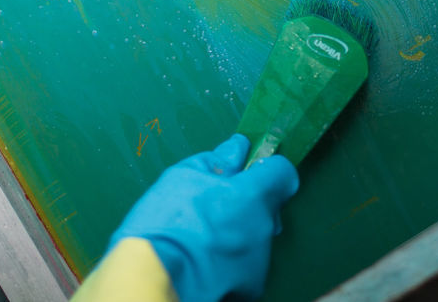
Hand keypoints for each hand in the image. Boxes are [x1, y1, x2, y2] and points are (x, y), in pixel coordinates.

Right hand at [108, 133, 298, 301]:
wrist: (153, 277)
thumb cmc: (165, 226)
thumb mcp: (182, 177)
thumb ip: (216, 161)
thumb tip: (236, 150)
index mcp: (253, 196)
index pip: (283, 173)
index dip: (265, 170)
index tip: (247, 172)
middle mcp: (263, 229)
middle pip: (266, 208)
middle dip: (245, 204)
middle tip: (210, 207)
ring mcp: (259, 262)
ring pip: (255, 237)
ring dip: (236, 233)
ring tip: (200, 237)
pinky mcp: (249, 288)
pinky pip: (245, 264)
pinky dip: (230, 261)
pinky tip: (203, 260)